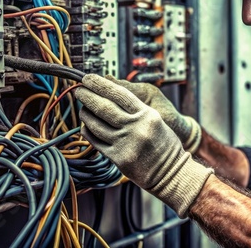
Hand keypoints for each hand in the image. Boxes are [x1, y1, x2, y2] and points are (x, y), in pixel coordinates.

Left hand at [75, 74, 212, 216]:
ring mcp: (126, 143)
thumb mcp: (155, 118)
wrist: (171, 172)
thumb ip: (135, 105)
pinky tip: (86, 124)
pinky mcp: (118, 158)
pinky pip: (96, 141)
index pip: (119, 93)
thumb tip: (110, 88)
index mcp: (147, 114)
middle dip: (88, 95)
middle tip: (79, 89)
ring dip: (85, 113)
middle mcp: (136, 127)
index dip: (100, 84)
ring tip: (82, 107)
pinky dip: (88, 130)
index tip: (89, 78)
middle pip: (104, 107)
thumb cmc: (163, 143)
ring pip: (96, 124)